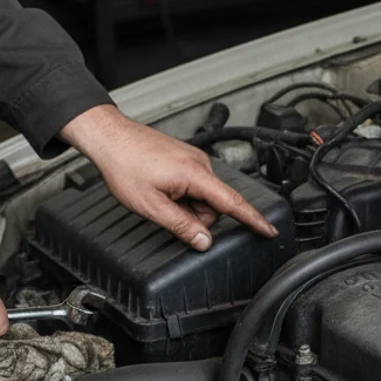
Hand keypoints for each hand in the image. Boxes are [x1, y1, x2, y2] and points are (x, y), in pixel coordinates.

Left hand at [59, 105, 277, 249]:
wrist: (109, 137)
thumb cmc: (125, 165)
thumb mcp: (151, 205)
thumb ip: (181, 226)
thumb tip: (205, 242)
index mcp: (196, 175)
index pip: (233, 203)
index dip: (253, 220)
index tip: (270, 231)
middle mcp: (200, 164)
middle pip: (214, 205)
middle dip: (196, 216)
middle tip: (166, 211)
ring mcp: (193, 159)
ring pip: (202, 197)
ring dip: (185, 205)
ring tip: (159, 197)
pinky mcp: (185, 158)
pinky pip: (193, 185)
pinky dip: (181, 194)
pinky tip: (160, 188)